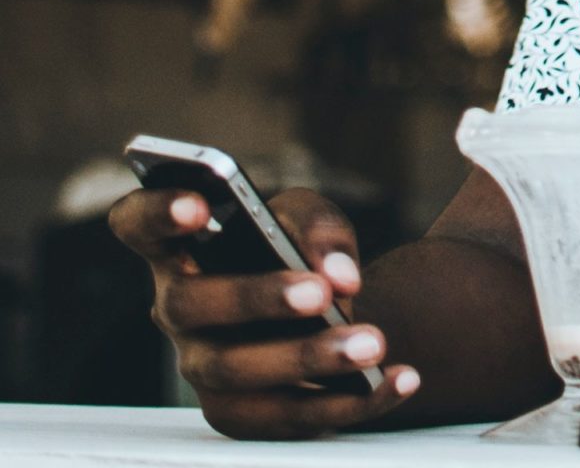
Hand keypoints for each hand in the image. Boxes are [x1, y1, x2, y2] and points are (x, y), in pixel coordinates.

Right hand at [108, 184, 420, 437]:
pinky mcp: (240, 414)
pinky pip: (290, 416)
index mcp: (180, 247)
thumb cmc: (296, 248)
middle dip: (257, 299)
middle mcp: (177, 309)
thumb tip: (338, 275)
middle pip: (193, 305)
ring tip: (373, 343)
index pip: (137, 223)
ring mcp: (203, 367)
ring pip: (239, 372)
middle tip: (319, 293)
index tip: (199, 204)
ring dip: (309, 359)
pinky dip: (352, 401)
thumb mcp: (307, 218)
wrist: (321, 308)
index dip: (156, 213)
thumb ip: (319, 228)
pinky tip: (399, 378)